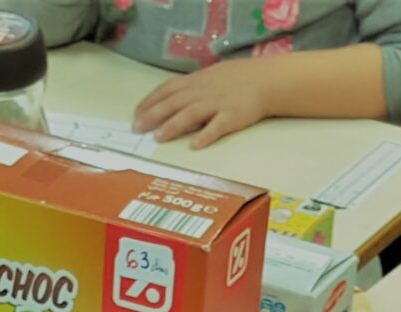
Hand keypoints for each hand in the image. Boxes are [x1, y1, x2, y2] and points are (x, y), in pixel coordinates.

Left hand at [132, 59, 272, 148]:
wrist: (265, 80)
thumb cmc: (235, 79)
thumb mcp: (209, 77)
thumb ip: (189, 88)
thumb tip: (168, 99)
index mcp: (195, 82)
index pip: (167, 90)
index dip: (149, 101)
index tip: (135, 114)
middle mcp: (203, 92)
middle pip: (174, 102)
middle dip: (153, 114)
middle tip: (137, 128)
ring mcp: (218, 104)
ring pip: (191, 113)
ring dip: (173, 125)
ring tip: (158, 137)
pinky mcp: (233, 117)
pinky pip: (218, 126)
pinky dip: (206, 135)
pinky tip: (195, 145)